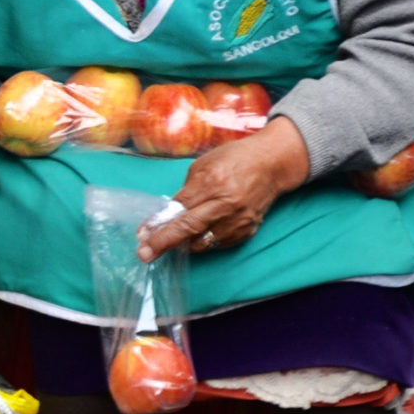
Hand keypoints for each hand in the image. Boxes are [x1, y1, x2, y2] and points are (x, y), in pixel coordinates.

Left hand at [137, 116, 309, 261]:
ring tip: (171, 240)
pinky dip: (204, 242)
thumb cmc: (233, 159)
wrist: (272, 164)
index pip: (179, 209)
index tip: (142, 236)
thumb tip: (168, 213)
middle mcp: (226, 205)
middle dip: (164, 243)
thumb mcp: (202, 166)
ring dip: (184, 244)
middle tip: (145, 254)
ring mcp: (239, 220)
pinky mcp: (248, 230)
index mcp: (212, 183)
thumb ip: (186, 191)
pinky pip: (219, 244)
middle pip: (190, 229)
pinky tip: (196, 236)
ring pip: (204, 242)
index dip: (158, 224)